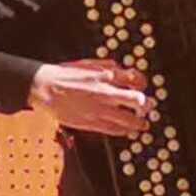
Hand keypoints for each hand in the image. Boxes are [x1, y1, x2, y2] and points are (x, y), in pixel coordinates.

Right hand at [27, 58, 152, 135]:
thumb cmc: (66, 74)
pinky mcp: (91, 122)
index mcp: (106, 76)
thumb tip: (124, 71)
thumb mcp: (90, 63)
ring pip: (128, 119)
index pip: (134, 80)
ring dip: (138, 122)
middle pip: (136, 101)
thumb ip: (109, 67)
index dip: (142, 85)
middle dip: (146, 105)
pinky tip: (127, 131)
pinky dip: (123, 131)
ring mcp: (99, 109)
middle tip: (149, 107)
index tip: (143, 88)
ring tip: (143, 125)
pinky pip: (113, 129)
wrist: (46, 88)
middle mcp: (106, 93)